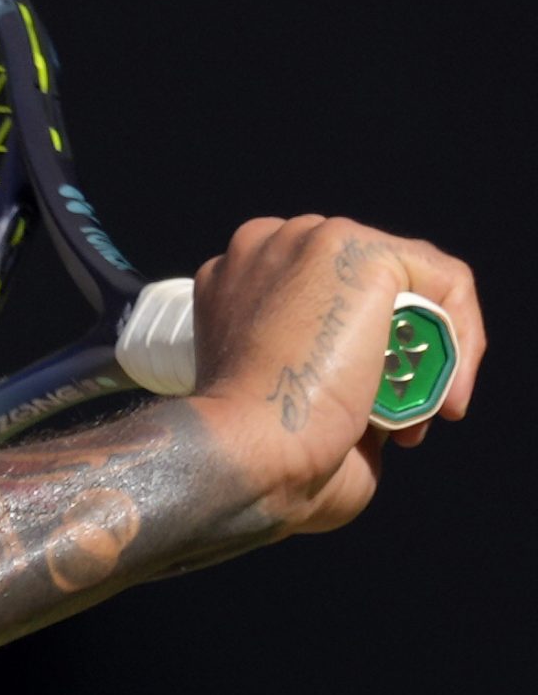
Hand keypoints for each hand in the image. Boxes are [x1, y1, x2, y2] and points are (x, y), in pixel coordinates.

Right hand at [192, 215, 484, 534]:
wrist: (248, 451)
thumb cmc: (255, 452)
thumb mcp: (278, 401)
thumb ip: (321, 376)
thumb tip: (379, 402)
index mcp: (233, 283)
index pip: (316, 295)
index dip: (353, 350)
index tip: (364, 413)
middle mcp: (266, 248)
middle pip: (361, 285)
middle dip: (393, 349)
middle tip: (397, 419)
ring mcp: (311, 242)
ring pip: (409, 283)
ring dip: (428, 350)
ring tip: (420, 414)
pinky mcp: (361, 252)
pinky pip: (445, 281)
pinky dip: (462, 340)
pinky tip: (445, 396)